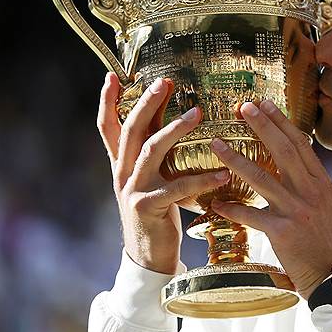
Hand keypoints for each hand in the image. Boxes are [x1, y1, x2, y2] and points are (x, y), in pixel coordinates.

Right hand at [97, 72, 229, 273]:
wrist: (147, 255)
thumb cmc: (158, 210)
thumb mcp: (153, 178)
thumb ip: (159, 151)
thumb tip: (179, 118)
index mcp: (122, 164)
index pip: (109, 126)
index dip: (108, 101)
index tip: (113, 75)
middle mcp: (123, 172)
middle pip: (131, 130)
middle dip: (146, 103)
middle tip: (164, 82)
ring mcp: (132, 189)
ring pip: (151, 151)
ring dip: (175, 129)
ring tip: (198, 113)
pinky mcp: (148, 207)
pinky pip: (177, 188)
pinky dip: (202, 180)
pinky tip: (224, 174)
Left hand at [208, 100, 331, 299]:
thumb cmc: (329, 241)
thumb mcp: (327, 205)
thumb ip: (310, 184)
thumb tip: (293, 163)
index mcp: (321, 183)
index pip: (300, 144)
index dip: (281, 122)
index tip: (265, 104)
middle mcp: (310, 192)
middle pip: (283, 151)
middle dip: (262, 126)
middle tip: (243, 107)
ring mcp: (297, 211)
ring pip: (262, 178)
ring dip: (236, 159)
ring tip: (216, 144)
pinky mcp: (282, 232)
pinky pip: (251, 215)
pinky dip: (232, 209)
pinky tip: (215, 203)